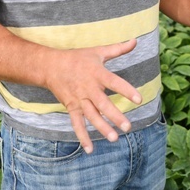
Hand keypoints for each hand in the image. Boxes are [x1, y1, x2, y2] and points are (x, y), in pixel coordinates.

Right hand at [43, 39, 142, 153]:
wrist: (51, 66)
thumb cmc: (78, 58)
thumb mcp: (98, 52)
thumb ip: (118, 49)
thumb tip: (135, 41)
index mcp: (97, 73)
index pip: (114, 82)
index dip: (126, 90)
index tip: (138, 99)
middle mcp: (89, 88)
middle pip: (103, 104)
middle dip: (115, 116)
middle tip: (127, 127)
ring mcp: (79, 99)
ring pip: (91, 116)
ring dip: (102, 128)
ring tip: (114, 138)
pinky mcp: (71, 107)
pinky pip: (77, 123)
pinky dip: (82, 136)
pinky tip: (90, 149)